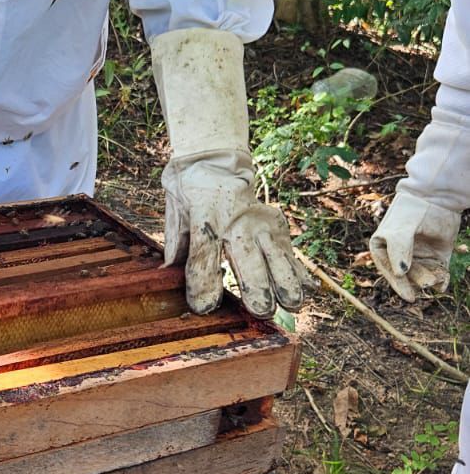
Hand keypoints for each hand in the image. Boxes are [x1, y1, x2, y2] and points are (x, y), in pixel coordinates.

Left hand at [164, 152, 301, 317]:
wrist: (216, 164)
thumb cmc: (190, 196)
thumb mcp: (175, 214)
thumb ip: (177, 246)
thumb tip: (166, 277)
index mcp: (204, 213)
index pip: (204, 252)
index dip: (204, 282)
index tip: (204, 307)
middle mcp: (236, 219)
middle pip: (248, 258)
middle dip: (257, 287)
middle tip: (260, 309)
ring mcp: (260, 221)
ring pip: (276, 255)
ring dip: (285, 281)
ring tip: (291, 304)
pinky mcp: (277, 224)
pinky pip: (288, 252)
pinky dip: (298, 272)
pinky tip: (306, 291)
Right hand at [370, 190, 457, 301]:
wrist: (437, 196)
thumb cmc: (412, 211)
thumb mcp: (401, 229)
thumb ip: (398, 250)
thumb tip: (400, 274)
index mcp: (383, 249)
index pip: (390, 272)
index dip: (399, 285)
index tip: (410, 296)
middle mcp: (400, 256)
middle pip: (408, 277)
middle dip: (418, 281)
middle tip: (428, 282)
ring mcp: (419, 257)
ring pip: (423, 277)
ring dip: (429, 280)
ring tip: (436, 278)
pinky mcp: (437, 257)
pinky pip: (438, 275)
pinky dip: (441, 280)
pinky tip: (443, 281)